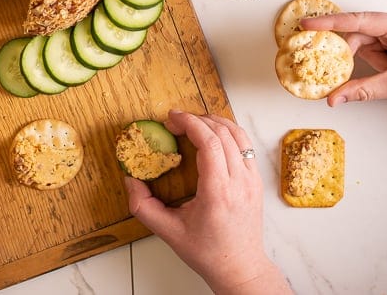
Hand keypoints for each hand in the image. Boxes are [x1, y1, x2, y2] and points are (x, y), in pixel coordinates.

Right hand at [124, 110, 290, 294]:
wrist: (239, 267)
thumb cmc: (206, 252)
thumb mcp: (167, 232)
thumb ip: (143, 206)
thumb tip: (130, 180)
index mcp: (218, 192)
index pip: (210, 143)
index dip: (190, 123)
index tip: (172, 119)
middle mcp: (240, 183)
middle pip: (222, 133)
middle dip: (197, 119)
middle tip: (176, 121)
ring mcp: (252, 181)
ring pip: (237, 135)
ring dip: (214, 122)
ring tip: (193, 123)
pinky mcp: (256, 181)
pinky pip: (245, 145)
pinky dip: (228, 132)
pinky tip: (212, 134)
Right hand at [300, 4, 386, 106]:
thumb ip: (361, 90)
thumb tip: (334, 97)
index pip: (358, 21)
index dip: (329, 23)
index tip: (308, 24)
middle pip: (359, 34)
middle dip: (357, 55)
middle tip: (351, 68)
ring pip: (363, 40)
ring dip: (369, 59)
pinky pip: (371, 43)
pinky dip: (373, 58)